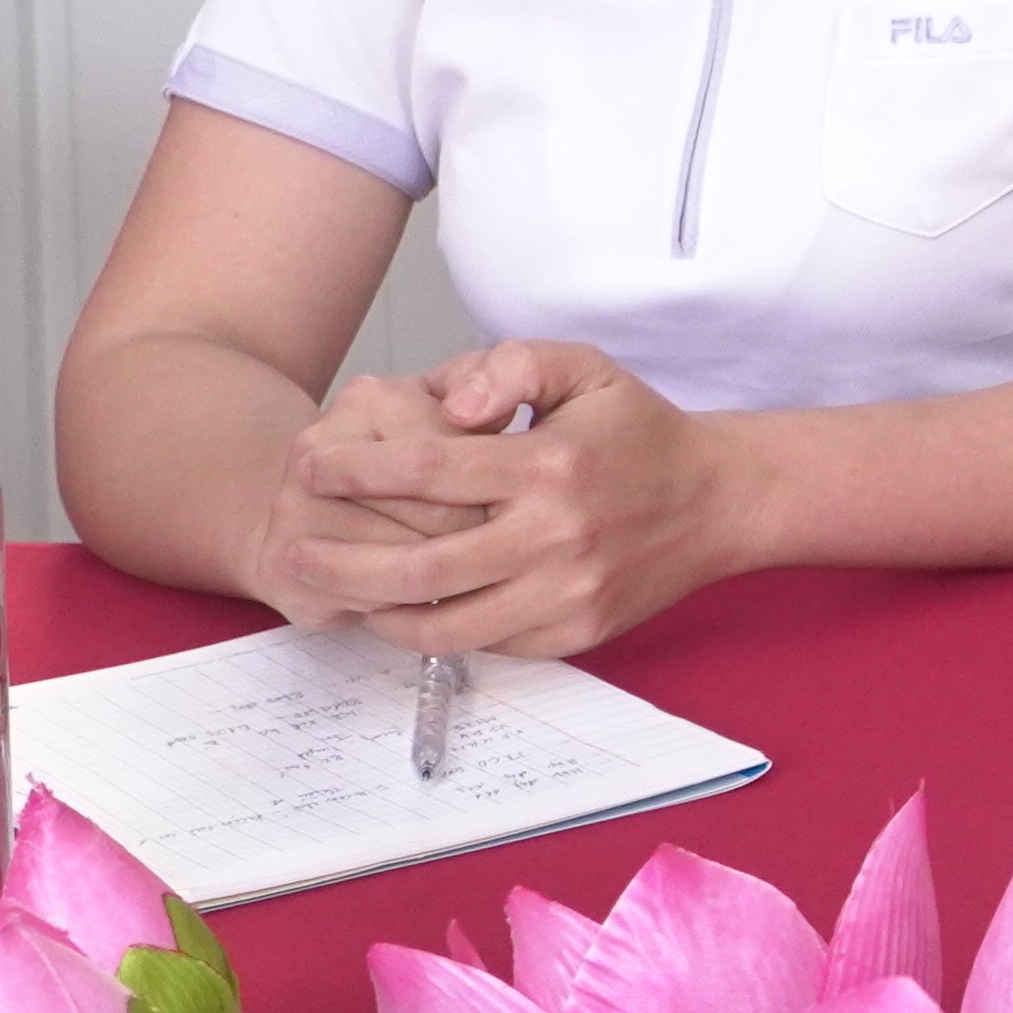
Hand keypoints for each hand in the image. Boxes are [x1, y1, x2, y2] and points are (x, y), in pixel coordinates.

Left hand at [269, 340, 749, 656]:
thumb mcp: (584, 368)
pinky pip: (484, 645)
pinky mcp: (573, 634)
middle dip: (340, 563)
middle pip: (417, 568)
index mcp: (549, 464)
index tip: (309, 467)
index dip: (356, 471)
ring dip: (377, 613)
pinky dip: (435, 632)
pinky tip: (408, 611)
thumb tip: (451, 405)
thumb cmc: (638, 432)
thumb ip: (510, 367)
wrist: (719, 500)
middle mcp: (555, 536)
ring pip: (442, 625)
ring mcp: (565, 594)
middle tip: (293, 554)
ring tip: (341, 592)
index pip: (426, 469)